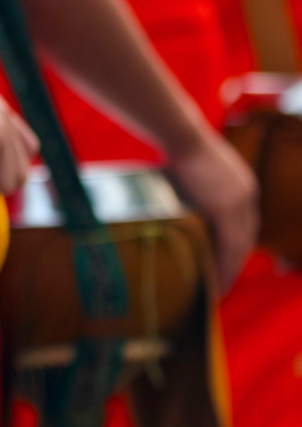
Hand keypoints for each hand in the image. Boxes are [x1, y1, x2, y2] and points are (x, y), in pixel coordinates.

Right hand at [164, 129, 258, 290]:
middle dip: (236, 264)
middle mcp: (248, 196)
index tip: (226, 264)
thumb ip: (198, 193)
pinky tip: (217, 277)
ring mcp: (240, 202)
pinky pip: (229, 242)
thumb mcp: (198, 175)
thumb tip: (179, 210)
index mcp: (243, 188)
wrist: (182, 137)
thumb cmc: (180, 151)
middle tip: (224, 284)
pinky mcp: (227, 207)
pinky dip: (225, 262)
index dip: (237, 248)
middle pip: (247, 238)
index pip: (245, 226)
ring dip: (232, 269)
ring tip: (220, 289)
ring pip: (241, 245)